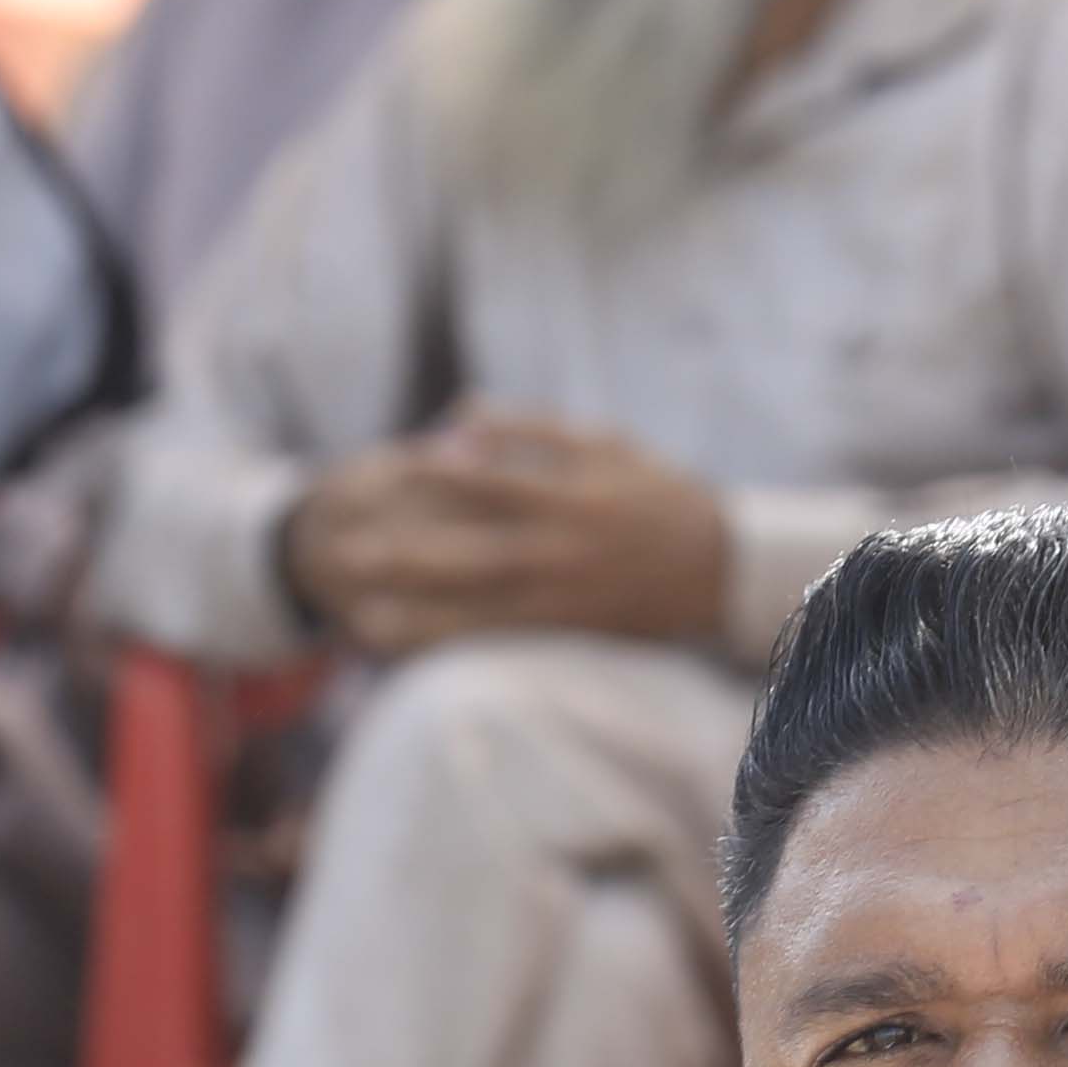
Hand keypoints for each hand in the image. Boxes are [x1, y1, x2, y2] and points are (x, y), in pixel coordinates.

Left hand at [274, 419, 731, 654]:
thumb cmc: (652, 492)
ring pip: (482, 610)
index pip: (498, 480)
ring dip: (419, 617)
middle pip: (476, 555)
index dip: (443, 475)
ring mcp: (566, 596)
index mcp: (577, 493)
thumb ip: (532, 430)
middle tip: (347, 554)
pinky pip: (500, 641)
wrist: (719, 565)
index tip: (393, 468)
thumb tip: (459, 416)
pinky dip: (455, 645)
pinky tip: (411, 650)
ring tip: (361, 621)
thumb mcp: (605, 445)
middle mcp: (567, 549)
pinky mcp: (567, 630)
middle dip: (410, 558)